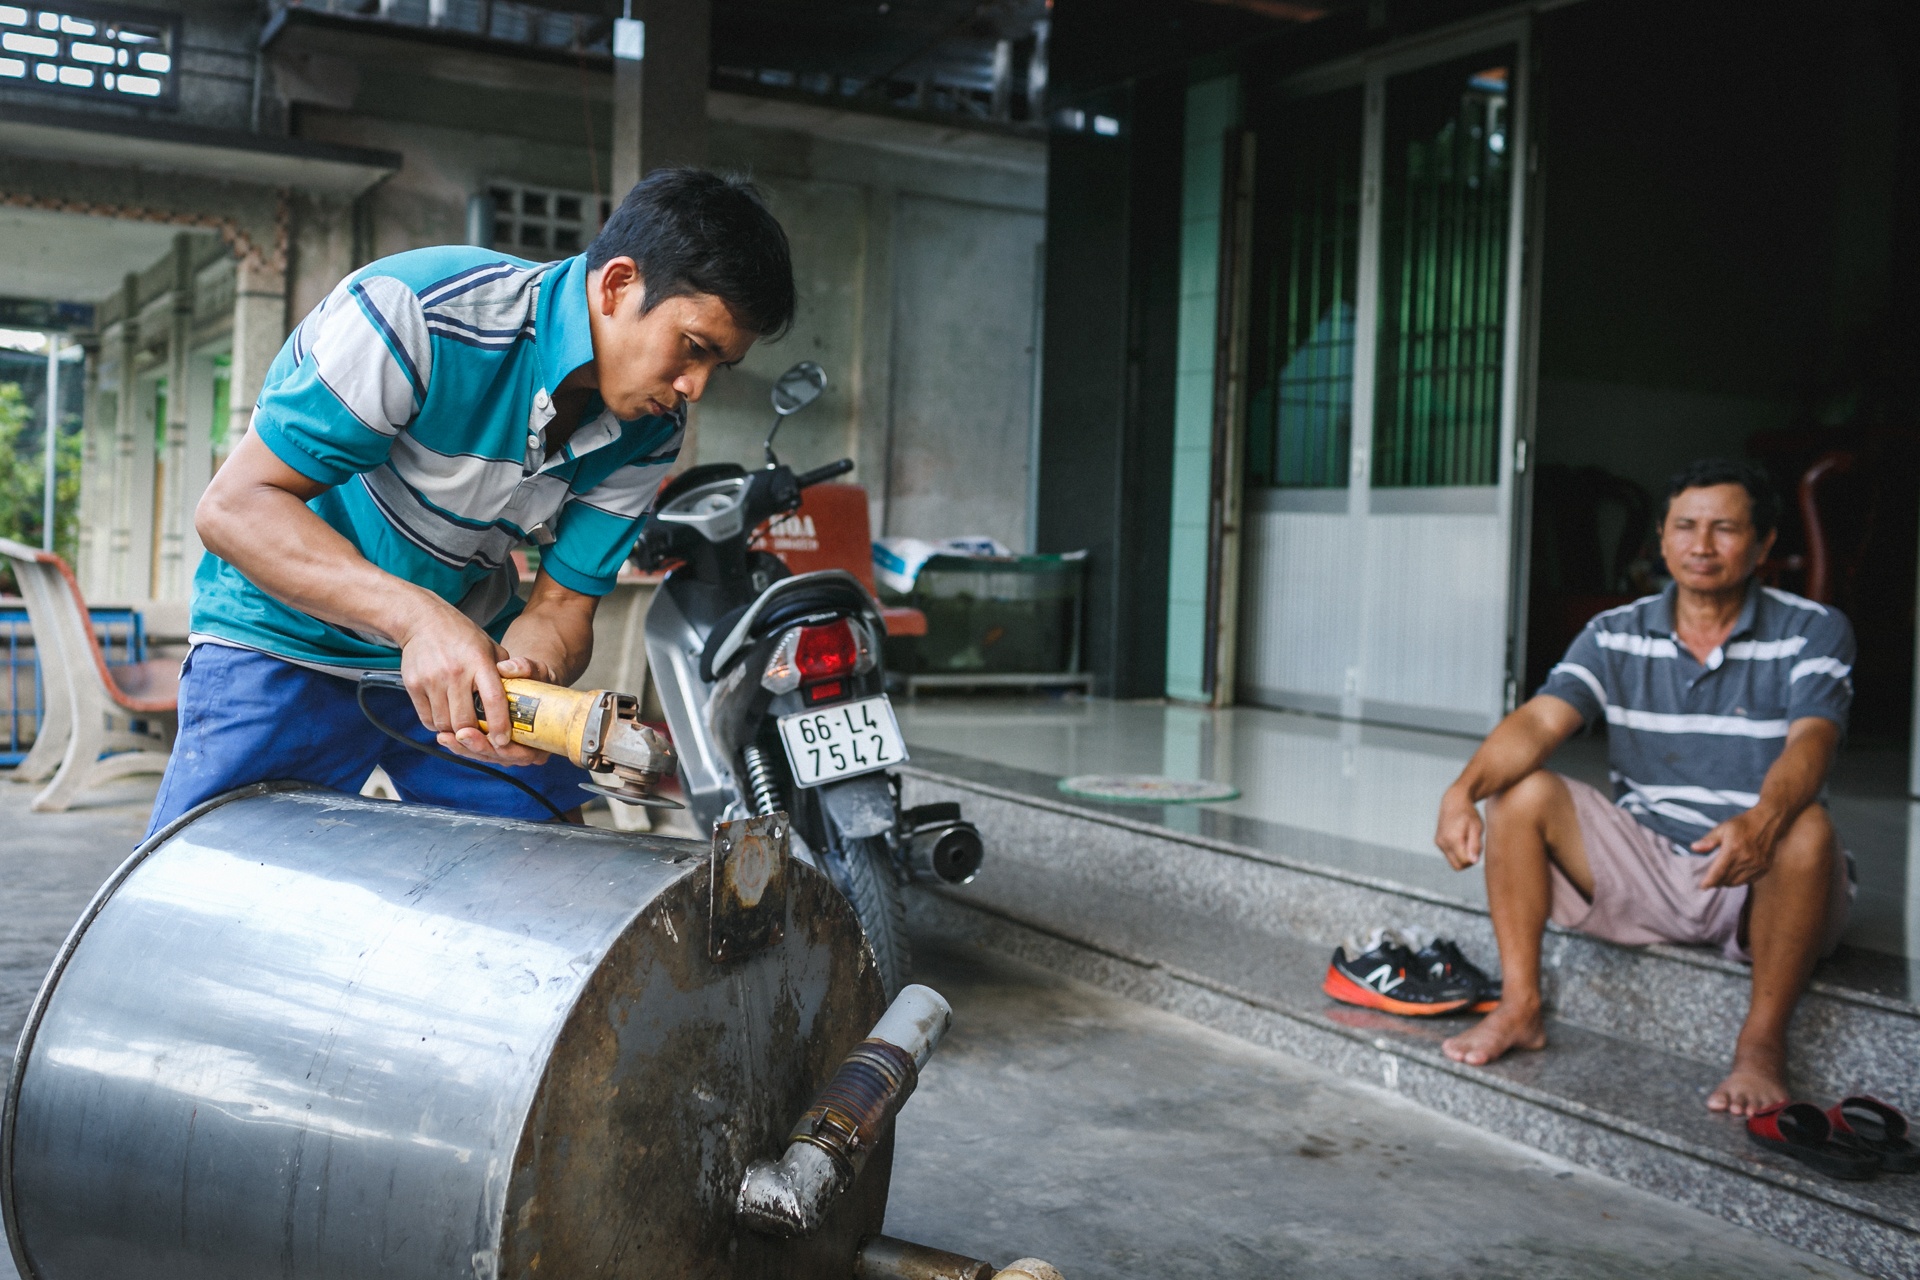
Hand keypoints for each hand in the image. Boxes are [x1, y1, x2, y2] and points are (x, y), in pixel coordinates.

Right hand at [394, 604, 547, 766]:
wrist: (423, 621)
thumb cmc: (462, 636)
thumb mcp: (490, 647)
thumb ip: (505, 672)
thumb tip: (520, 700)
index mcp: (479, 662)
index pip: (493, 700)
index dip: (499, 725)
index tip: (503, 741)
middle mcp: (455, 672)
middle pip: (465, 721)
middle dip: (475, 735)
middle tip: (482, 738)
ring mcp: (431, 679)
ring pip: (444, 725)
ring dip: (455, 732)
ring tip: (463, 727)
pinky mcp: (413, 685)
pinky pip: (427, 720)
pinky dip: (438, 725)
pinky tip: (446, 717)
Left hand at [441, 654, 557, 765]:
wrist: (530, 683)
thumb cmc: (537, 679)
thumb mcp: (538, 671)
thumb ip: (526, 668)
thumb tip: (506, 668)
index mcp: (544, 738)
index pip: (525, 753)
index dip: (508, 749)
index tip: (495, 739)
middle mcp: (526, 750)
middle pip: (499, 757)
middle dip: (479, 747)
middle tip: (462, 735)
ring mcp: (507, 750)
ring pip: (483, 756)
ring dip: (463, 748)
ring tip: (445, 736)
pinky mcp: (491, 745)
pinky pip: (474, 750)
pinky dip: (459, 744)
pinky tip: (443, 734)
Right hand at [1435, 783, 1484, 869]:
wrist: (1454, 802)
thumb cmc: (1469, 814)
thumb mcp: (1476, 827)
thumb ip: (1475, 845)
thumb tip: (1473, 861)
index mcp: (1453, 839)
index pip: (1465, 862)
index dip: (1474, 859)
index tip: (1478, 846)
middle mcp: (1443, 842)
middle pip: (1458, 866)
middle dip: (1468, 861)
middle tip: (1474, 847)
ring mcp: (1439, 843)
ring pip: (1453, 862)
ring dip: (1462, 857)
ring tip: (1468, 841)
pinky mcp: (1438, 842)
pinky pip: (1449, 855)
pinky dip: (1457, 852)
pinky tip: (1461, 838)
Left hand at [1694, 809, 1781, 887]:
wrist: (1768, 822)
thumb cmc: (1742, 825)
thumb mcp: (1722, 829)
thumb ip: (1708, 840)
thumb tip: (1694, 847)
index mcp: (1733, 849)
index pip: (1718, 872)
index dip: (1709, 881)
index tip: (1702, 887)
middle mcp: (1746, 859)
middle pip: (1727, 879)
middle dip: (1717, 882)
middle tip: (1711, 880)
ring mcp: (1757, 865)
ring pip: (1738, 882)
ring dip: (1728, 882)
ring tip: (1721, 877)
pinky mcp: (1765, 868)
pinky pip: (1749, 881)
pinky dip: (1740, 880)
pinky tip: (1735, 874)